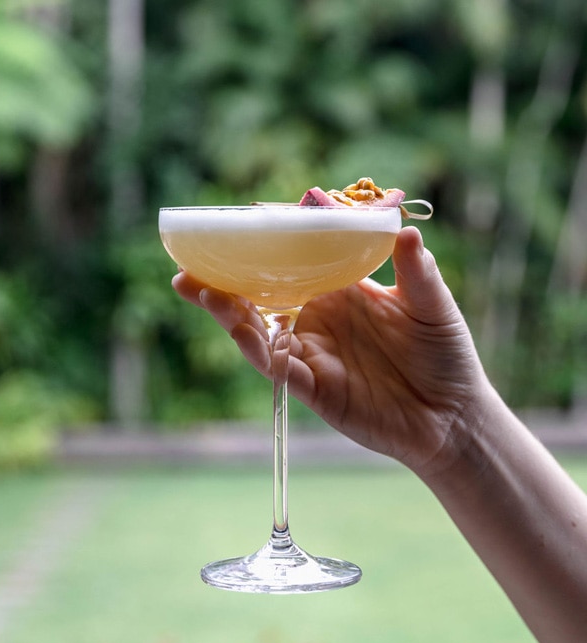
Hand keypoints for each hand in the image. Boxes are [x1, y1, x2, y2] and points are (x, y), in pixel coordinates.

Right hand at [172, 227, 490, 478]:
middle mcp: (319, 319)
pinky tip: (241, 331)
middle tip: (188, 264)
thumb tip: (404, 227)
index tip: (235, 227)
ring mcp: (313, 354)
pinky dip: (259, 350)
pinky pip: (281, 369)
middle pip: (263, 297)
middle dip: (224, 282)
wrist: (453, 415)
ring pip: (261, 332)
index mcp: (341, 291)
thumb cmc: (444, 355)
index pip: (295, 263)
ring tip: (201, 290)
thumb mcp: (432, 304)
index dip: (265, 248)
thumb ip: (416, 270)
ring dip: (229, 314)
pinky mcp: (315, 389)